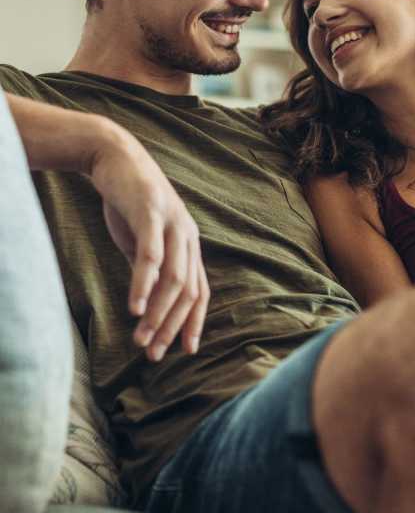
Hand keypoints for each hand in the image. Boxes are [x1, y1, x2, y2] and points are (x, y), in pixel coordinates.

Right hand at [88, 121, 208, 361]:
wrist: (116, 157)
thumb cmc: (130, 202)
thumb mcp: (143, 240)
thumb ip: (151, 269)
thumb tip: (149, 303)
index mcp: (189, 244)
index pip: (200, 291)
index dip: (193, 322)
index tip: (184, 351)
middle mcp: (188, 236)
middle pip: (188, 291)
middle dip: (172, 327)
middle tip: (155, 354)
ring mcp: (172, 223)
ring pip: (173, 279)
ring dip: (157, 313)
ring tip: (142, 340)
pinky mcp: (151, 213)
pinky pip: (152, 255)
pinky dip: (144, 284)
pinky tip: (134, 308)